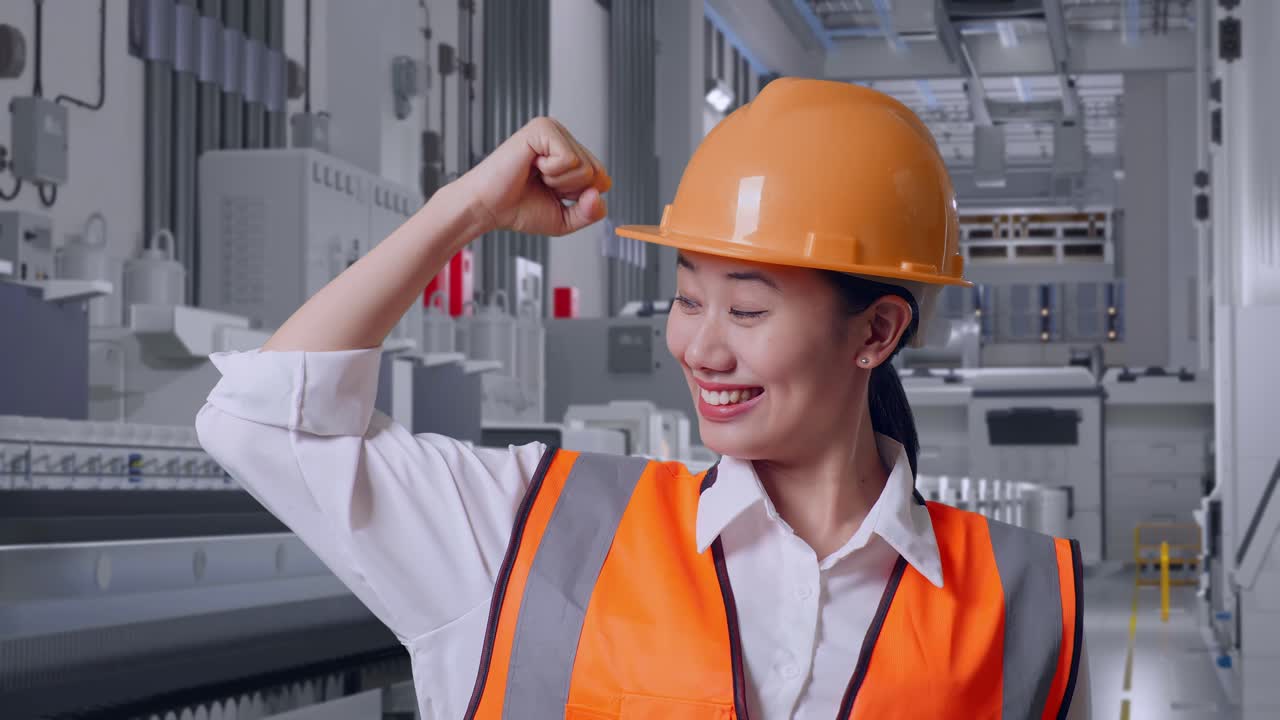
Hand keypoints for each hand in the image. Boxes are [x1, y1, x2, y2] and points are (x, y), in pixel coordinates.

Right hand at [455, 117, 610, 236]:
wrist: (487, 208)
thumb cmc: (519, 209)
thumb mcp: (566, 219)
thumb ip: (591, 212)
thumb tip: (599, 192)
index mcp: (570, 154)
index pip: (603, 179)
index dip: (580, 198)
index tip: (553, 194)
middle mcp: (563, 138)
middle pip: (597, 174)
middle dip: (570, 191)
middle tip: (542, 185)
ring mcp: (554, 130)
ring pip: (585, 167)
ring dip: (559, 182)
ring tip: (536, 176)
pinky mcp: (542, 129)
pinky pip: (569, 159)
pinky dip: (551, 172)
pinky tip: (532, 166)